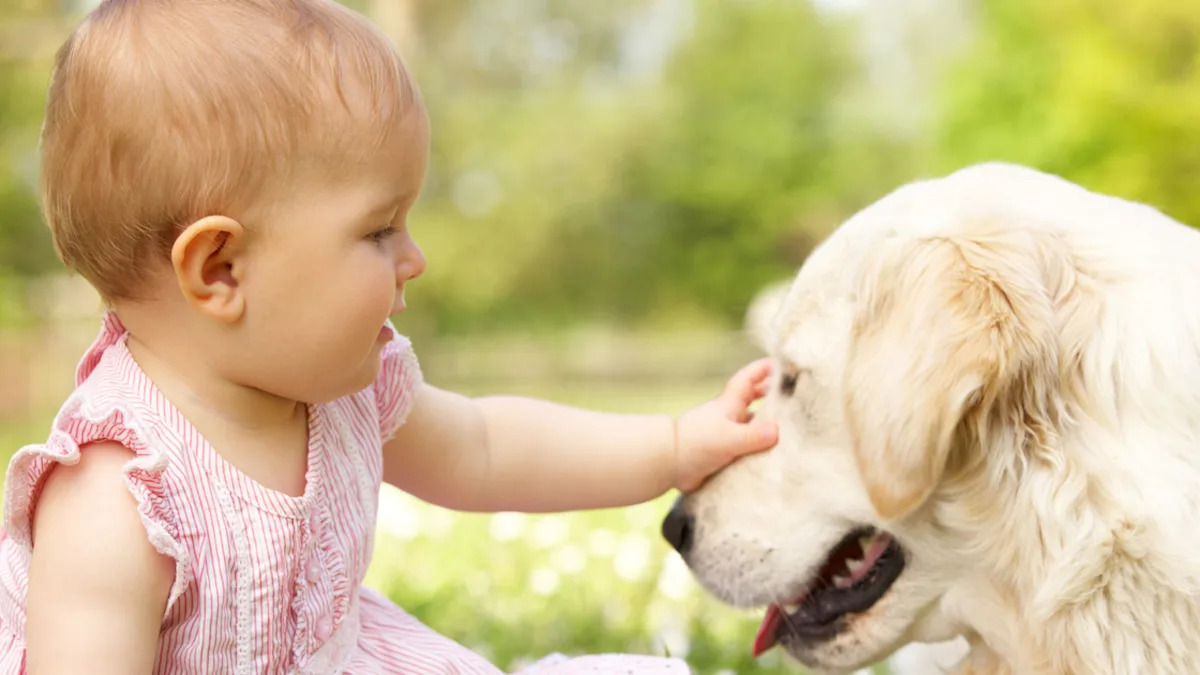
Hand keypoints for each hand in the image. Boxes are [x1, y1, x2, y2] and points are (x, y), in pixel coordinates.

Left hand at [672, 358, 778, 491]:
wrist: (668, 462)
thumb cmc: (696, 443)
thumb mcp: (728, 438)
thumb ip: (752, 435)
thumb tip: (777, 430)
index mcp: (729, 404)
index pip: (748, 379)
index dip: (763, 369)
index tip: (781, 363)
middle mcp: (728, 416)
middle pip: (752, 399)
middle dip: (769, 394)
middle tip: (790, 393)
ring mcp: (725, 433)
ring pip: (750, 423)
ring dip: (766, 422)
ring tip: (788, 425)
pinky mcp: (723, 451)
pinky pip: (746, 445)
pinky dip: (758, 446)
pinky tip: (771, 452)